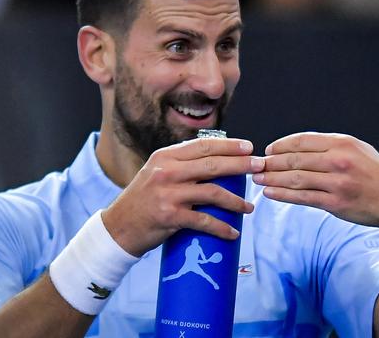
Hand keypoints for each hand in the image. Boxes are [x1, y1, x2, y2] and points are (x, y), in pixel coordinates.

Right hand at [102, 138, 264, 256]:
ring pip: (213, 193)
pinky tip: (233, 232)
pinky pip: (205, 221)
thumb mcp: (157, 173)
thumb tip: (217, 160)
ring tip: (249, 207)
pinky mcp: (170, 217)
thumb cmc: (142, 201)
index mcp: (165, 157)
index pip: (203, 146)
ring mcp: (168, 194)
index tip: (249, 147)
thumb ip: (181, 164)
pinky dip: (222, 228)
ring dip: (236, 201)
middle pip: (213, 165)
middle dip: (241, 165)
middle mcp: (167, 171)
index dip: (229, 146)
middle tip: (260, 167)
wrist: (118, 227)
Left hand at [252, 132, 378, 231]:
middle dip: (271, 163)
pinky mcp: (336, 203)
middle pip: (295, 159)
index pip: (302, 141)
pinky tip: (270, 193)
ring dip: (272, 178)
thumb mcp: (356, 150)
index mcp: (342, 143)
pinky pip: (302, 198)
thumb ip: (329, 147)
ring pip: (295, 179)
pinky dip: (282, 195)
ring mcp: (337, 183)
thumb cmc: (375, 174)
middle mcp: (339, 161)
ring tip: (258, 178)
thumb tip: (296, 148)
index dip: (280, 145)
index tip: (268, 150)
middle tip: (255, 165)